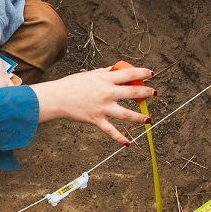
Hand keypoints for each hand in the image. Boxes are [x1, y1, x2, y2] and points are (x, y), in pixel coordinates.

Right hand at [30, 66, 155, 143]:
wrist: (57, 98)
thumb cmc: (71, 84)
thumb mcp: (89, 74)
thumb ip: (104, 72)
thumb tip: (116, 69)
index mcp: (105, 79)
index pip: (129, 74)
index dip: (143, 73)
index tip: (151, 74)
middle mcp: (107, 93)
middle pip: (133, 93)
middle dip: (146, 93)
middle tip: (153, 94)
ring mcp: (103, 107)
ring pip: (127, 114)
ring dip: (140, 117)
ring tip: (148, 119)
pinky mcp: (97, 119)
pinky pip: (111, 131)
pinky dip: (120, 138)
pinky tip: (128, 143)